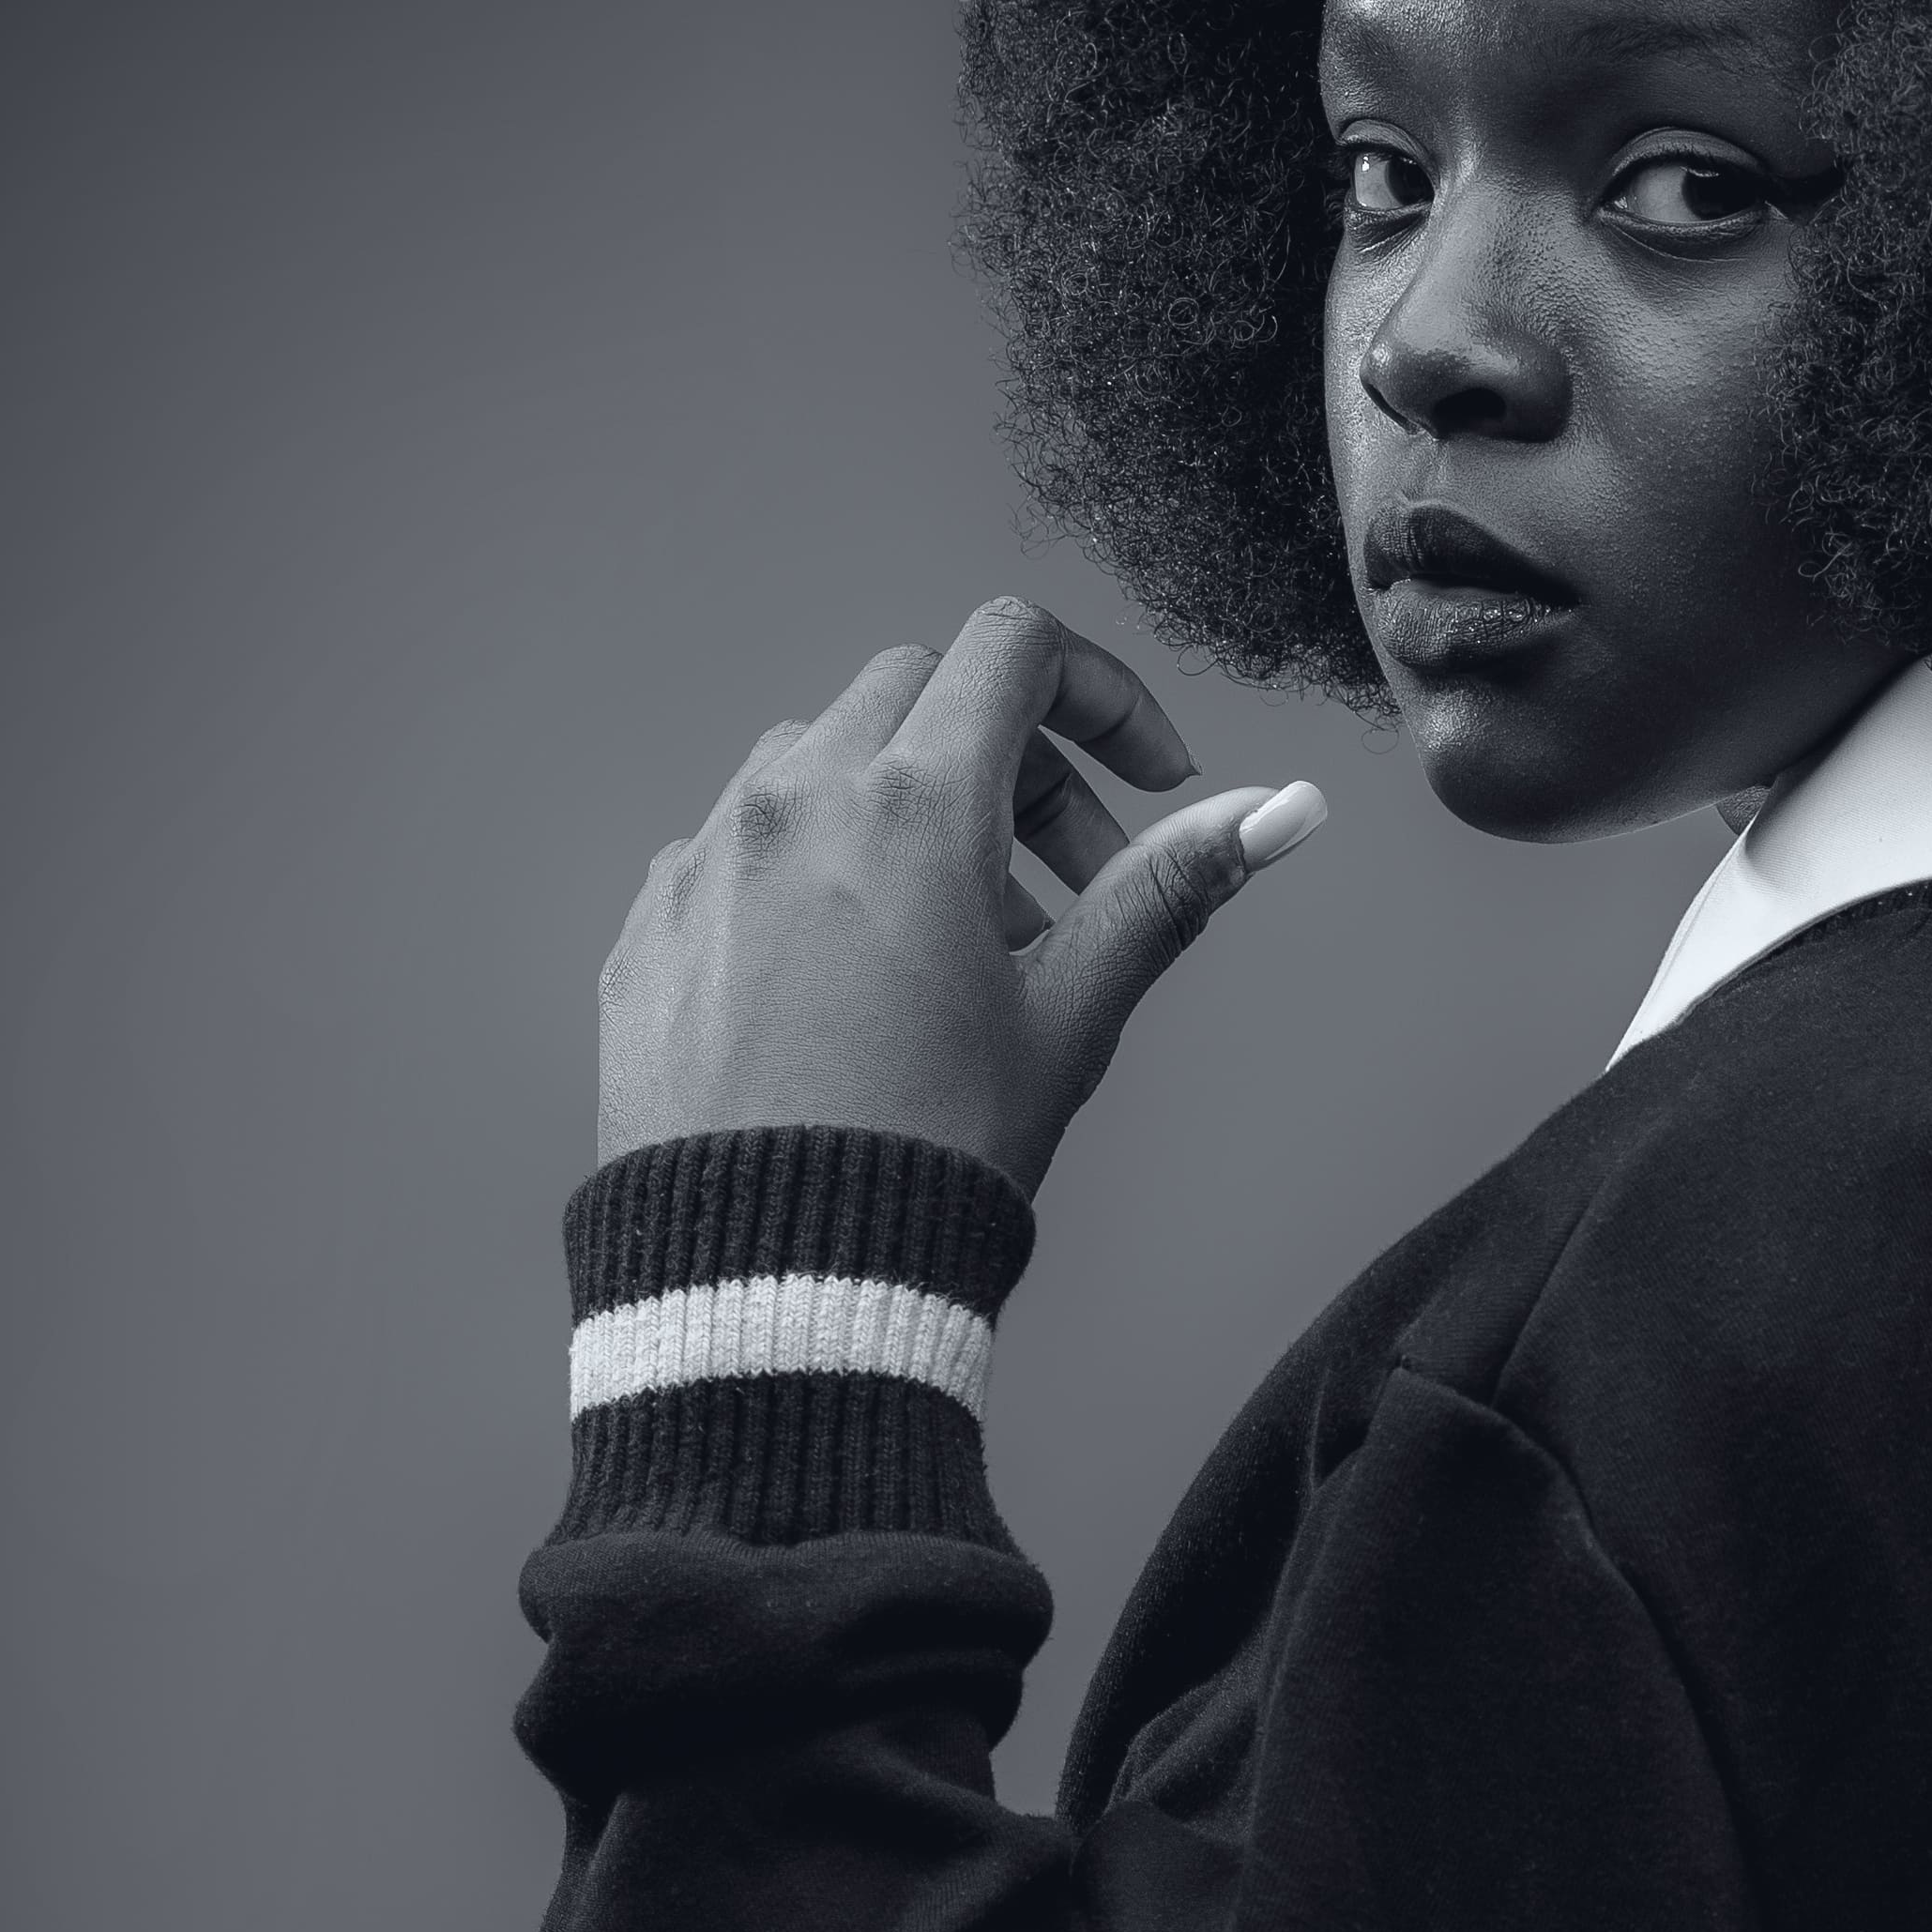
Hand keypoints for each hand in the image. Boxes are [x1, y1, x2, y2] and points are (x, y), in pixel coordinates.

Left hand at [595, 600, 1324, 1190]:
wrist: (772, 1281)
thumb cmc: (929, 1154)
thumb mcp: (1072, 1014)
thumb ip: (1169, 887)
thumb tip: (1281, 810)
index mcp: (911, 805)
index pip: (1016, 650)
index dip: (1104, 697)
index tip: (1146, 784)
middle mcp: (793, 801)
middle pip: (921, 693)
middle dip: (1013, 763)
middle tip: (1063, 884)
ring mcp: (706, 857)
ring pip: (818, 761)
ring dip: (905, 812)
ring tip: (954, 947)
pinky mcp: (650, 923)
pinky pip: (739, 847)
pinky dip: (812, 875)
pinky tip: (848, 986)